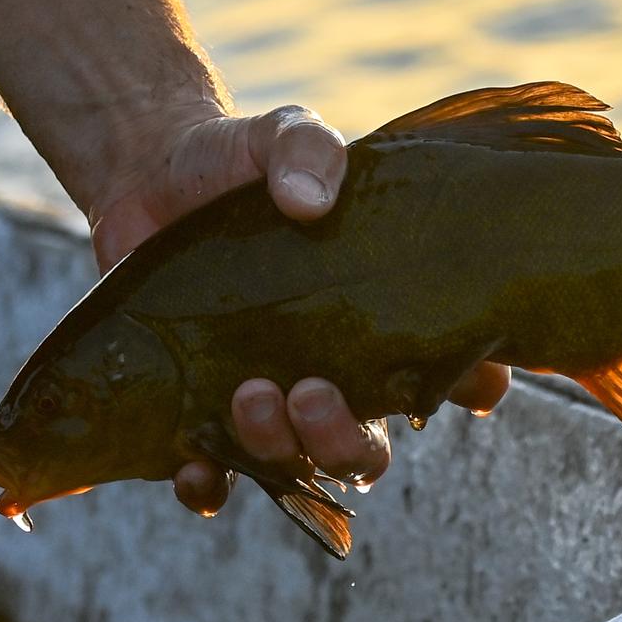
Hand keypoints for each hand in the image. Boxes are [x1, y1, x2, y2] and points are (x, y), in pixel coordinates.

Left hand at [86, 105, 511, 515]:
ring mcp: (266, 399)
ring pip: (295, 465)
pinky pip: (213, 479)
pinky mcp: (198, 412)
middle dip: (344, 438)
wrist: (148, 177)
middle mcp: (331, 375)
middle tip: (311, 390)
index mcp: (377, 319)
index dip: (472, 389)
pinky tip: (193, 464)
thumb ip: (308, 150)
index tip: (465, 379)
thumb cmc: (238, 161)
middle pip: (365, 448)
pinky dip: (206, 486)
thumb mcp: (281, 136)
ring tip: (250, 396)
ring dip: (281, 449)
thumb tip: (309, 202)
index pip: (453, 372)